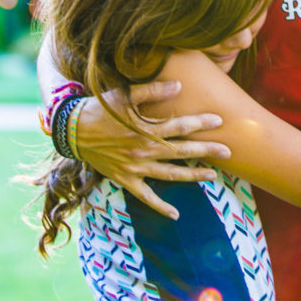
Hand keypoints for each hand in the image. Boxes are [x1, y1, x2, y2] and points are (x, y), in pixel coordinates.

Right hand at [76, 80, 229, 219]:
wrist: (72, 132)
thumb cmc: (99, 110)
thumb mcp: (124, 96)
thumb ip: (152, 90)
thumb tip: (179, 86)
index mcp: (146, 130)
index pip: (180, 126)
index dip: (201, 123)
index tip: (220, 121)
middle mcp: (144, 151)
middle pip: (182, 151)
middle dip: (206, 151)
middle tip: (229, 151)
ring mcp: (135, 169)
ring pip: (170, 174)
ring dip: (192, 176)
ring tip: (213, 177)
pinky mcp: (126, 180)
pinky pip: (146, 197)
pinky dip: (160, 206)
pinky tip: (175, 214)